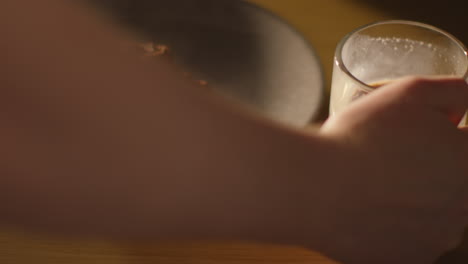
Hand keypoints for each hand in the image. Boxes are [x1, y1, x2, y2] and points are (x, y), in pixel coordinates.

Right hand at [319, 77, 467, 263]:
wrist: (317, 188)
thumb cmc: (359, 140)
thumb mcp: (408, 91)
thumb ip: (451, 92)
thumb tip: (460, 107)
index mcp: (467, 161)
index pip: (465, 145)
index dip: (439, 135)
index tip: (412, 136)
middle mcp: (461, 205)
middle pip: (450, 179)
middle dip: (426, 166)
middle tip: (387, 157)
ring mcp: (435, 237)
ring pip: (431, 211)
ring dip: (412, 198)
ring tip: (373, 183)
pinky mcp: (408, 259)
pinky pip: (409, 237)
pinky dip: (393, 224)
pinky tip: (368, 208)